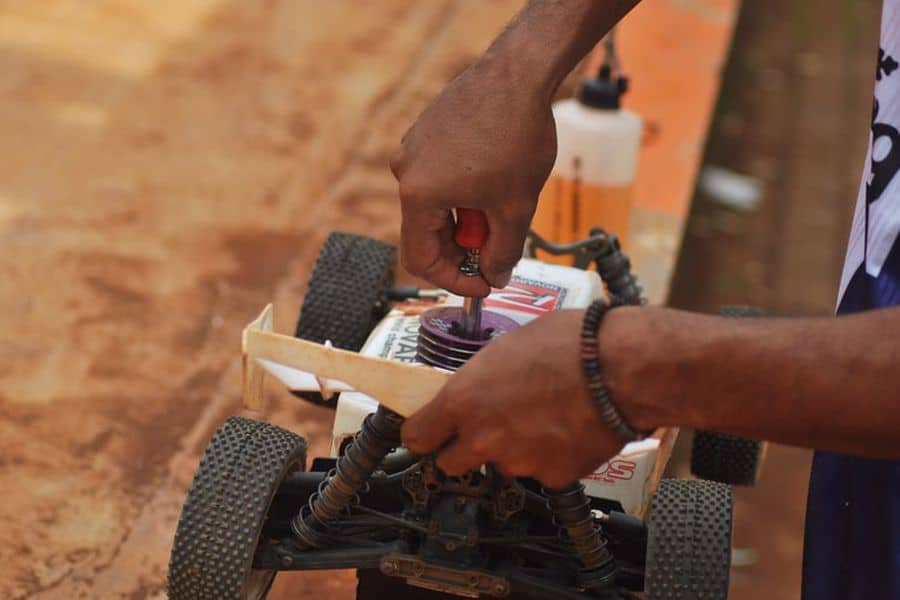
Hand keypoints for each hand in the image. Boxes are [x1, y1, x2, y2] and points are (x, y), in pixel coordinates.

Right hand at [390, 57, 557, 295]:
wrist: (518, 74)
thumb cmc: (516, 136)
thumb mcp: (515, 206)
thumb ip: (502, 251)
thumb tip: (495, 276)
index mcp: (418, 195)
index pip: (422, 260)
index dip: (454, 280)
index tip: (484, 284)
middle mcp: (405, 172)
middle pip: (426, 233)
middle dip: (462, 248)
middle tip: (497, 248)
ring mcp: (412, 149)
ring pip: (434, 206)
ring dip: (464, 218)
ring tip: (500, 203)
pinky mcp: (425, 132)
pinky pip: (436, 177)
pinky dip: (461, 192)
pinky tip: (492, 178)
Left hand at [401, 310, 623, 488]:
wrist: (621, 367)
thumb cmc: (569, 345)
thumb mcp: (508, 345)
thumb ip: (481, 375)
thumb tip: (477, 384)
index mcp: (464, 399)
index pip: (417, 436)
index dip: (423, 434)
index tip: (428, 432)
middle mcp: (483, 437)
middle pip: (451, 463)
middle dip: (463, 449)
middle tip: (486, 427)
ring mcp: (518, 461)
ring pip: (502, 464)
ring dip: (513, 448)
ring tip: (541, 416)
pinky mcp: (552, 477)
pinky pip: (541, 471)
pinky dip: (550, 457)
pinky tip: (565, 429)